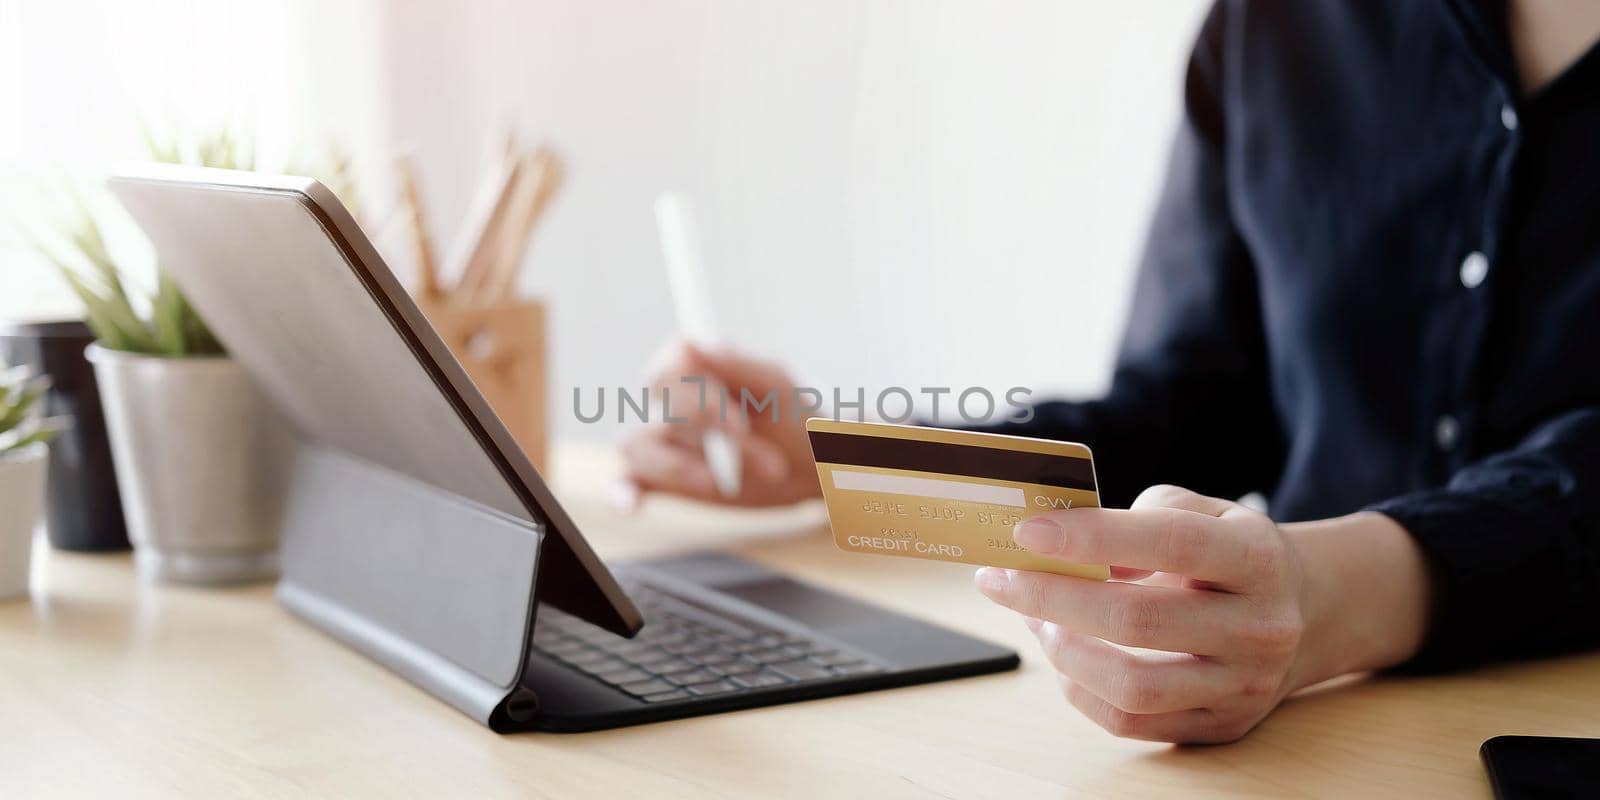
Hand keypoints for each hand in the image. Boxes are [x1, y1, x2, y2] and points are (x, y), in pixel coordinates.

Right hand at [617, 342, 821, 507]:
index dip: (699, 402)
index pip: (668, 372)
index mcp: (694, 364)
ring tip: (717, 483)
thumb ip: (737, 364)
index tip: (739, 429)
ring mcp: (664, 438)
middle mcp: (670, 398)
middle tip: (770, 465)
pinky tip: (631, 507)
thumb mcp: (777, 387)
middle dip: (712, 439)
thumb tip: (695, 343)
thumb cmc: (794, 415)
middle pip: (662, 411)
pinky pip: (626, 482)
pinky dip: (622, 493)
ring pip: (636, 445)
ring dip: (675, 467)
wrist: (810, 466)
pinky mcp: (663, 477)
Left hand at [975, 485, 1338, 743]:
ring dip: (1062, 651)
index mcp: (1257, 558)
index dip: (1092, 538)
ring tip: (1033, 618)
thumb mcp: (1206, 510)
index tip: (1028, 532)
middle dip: (1051, 597)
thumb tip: (1062, 547)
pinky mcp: (1221, 725)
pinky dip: (1079, 689)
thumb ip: (1140, 516)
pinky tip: (1061, 654)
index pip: (1170, 543)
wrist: (1308, 613)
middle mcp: (1259, 625)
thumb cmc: (1230, 552)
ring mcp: (1244, 684)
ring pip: (1133, 684)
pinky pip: (1132, 721)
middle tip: (1000, 579)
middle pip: (1138, 620)